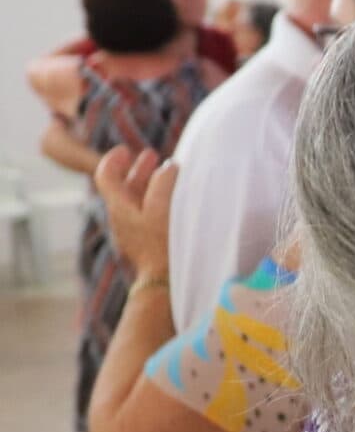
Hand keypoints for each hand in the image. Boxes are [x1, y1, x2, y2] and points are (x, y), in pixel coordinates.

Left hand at [93, 145, 176, 276]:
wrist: (162, 281)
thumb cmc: (163, 243)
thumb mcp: (163, 207)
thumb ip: (163, 182)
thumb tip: (169, 167)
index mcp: (119, 206)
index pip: (106, 175)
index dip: (115, 159)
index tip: (128, 149)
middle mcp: (120, 217)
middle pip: (122, 186)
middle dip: (136, 168)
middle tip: (152, 155)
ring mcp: (131, 230)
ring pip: (134, 199)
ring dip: (148, 183)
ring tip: (167, 174)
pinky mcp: (143, 241)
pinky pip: (144, 212)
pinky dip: (154, 199)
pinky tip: (171, 199)